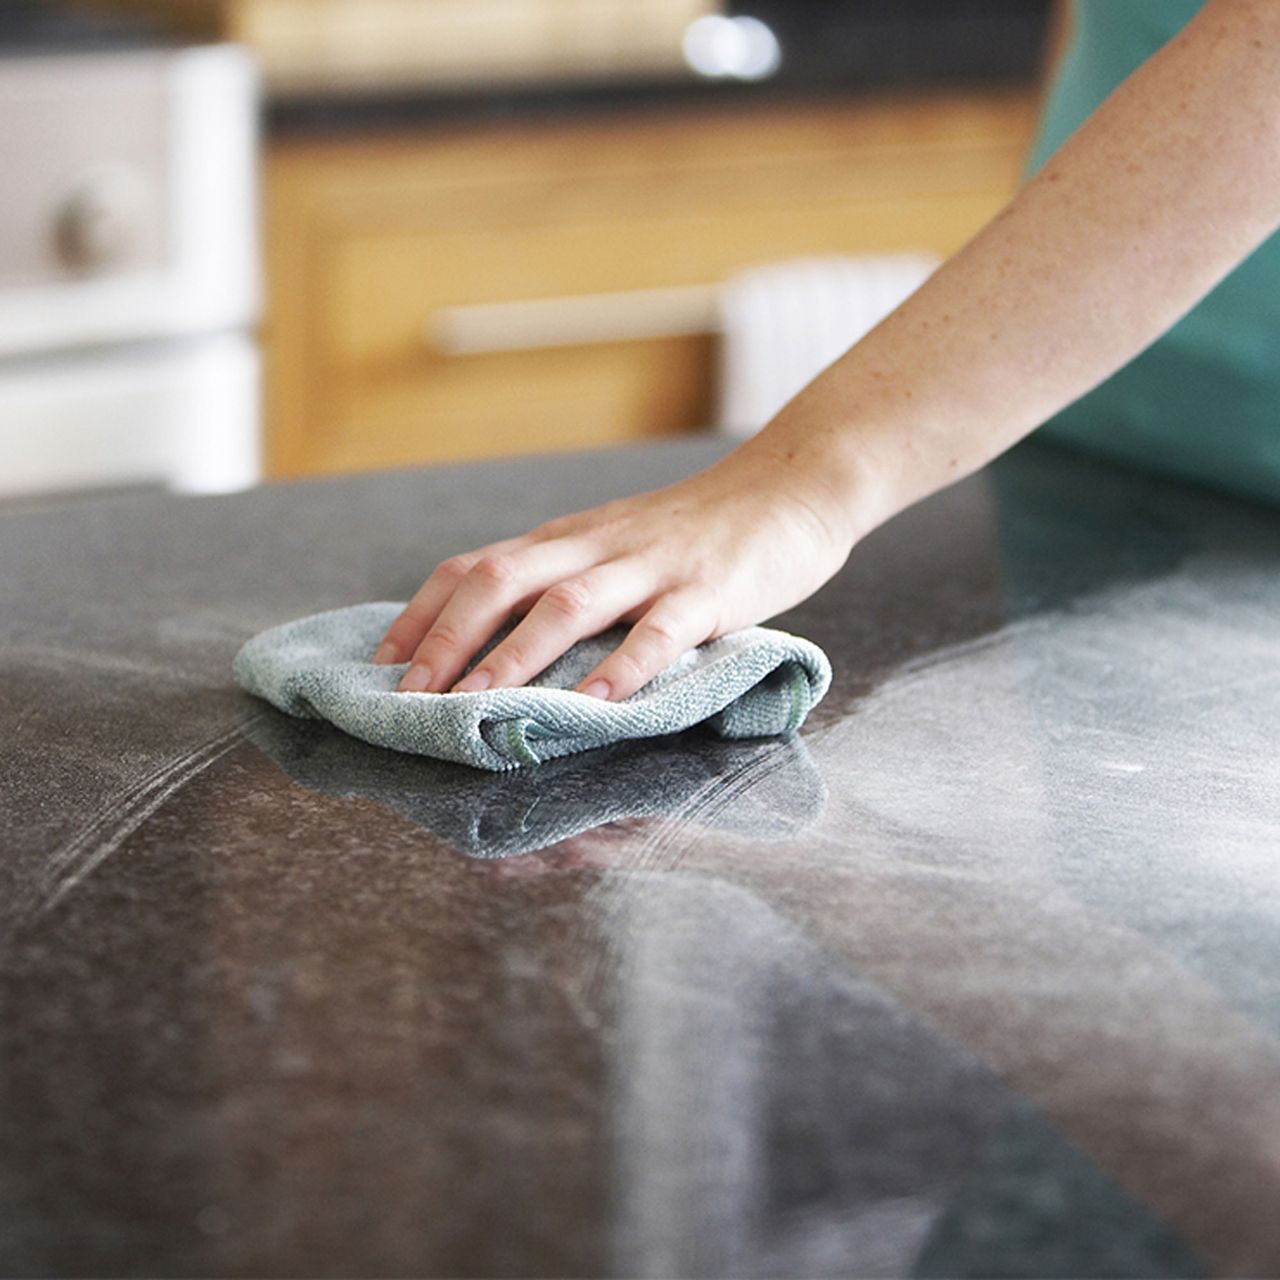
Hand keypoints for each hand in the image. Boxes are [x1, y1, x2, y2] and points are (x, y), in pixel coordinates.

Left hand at [371, 441, 861, 700]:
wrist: (789, 487)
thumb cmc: (697, 531)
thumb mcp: (616, 545)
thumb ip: (566, 581)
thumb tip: (497, 639)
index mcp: (568, 540)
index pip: (475, 567)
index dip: (422, 614)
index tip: (382, 664)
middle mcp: (596, 546)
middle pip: (502, 582)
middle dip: (448, 640)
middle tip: (410, 699)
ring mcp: (652, 566)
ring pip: (568, 606)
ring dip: (514, 657)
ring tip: (477, 707)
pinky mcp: (708, 590)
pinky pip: (660, 630)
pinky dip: (623, 668)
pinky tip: (596, 707)